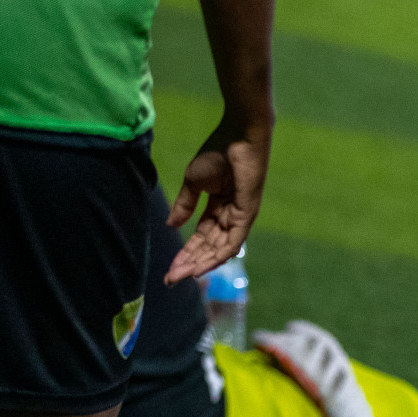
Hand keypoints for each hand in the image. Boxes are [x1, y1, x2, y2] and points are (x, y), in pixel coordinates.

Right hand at [165, 118, 271, 282]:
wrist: (237, 135)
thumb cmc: (218, 152)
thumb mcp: (194, 182)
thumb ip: (184, 205)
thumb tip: (172, 225)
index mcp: (218, 208)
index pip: (200, 237)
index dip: (185, 253)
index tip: (169, 270)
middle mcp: (231, 217)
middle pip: (208, 247)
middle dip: (189, 264)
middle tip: (171, 280)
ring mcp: (240, 217)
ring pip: (220, 249)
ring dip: (200, 263)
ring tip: (181, 276)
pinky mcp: (248, 215)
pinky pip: (233, 241)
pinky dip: (218, 256)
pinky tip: (202, 267)